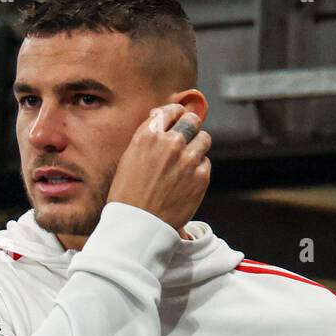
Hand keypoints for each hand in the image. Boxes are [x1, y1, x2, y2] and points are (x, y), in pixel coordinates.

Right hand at [107, 103, 211, 232]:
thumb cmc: (129, 194)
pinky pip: (206, 163)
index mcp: (149, 135)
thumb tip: (163, 120)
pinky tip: (186, 181)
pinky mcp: (201, 177)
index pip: (171, 111)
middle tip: (188, 136)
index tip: (179, 118)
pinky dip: (199, 169)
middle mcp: (170, 143)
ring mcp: (188, 159)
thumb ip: (149, 137)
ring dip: (197, 146)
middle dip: (190, 126)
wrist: (138, 224)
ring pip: (204, 139)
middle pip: (191, 120)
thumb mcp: (130, 158)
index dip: (176, 114)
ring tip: (187, 161)